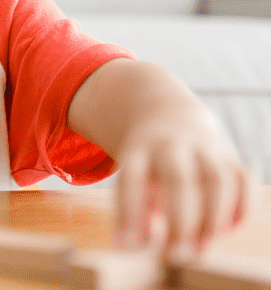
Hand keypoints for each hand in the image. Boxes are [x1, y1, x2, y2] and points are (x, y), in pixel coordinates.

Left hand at [115, 106, 250, 260]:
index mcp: (139, 147)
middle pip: (178, 177)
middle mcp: (171, 144)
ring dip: (213, 219)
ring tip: (201, 249)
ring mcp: (203, 147)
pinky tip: (227, 230)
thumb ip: (131, 210)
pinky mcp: (228, 155)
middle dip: (179, 221)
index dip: (129, 212)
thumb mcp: (131, 177)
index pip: (131, 177)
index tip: (128, 246)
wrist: (168, 114)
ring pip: (216, 179)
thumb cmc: (146, 161)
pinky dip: (241, 208)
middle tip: (175, 257)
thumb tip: (135, 243)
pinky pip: (242, 179)